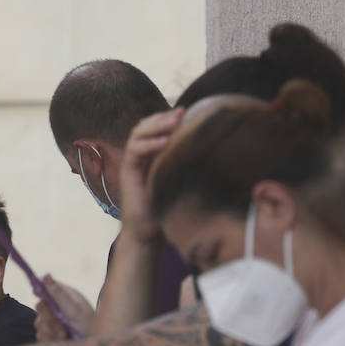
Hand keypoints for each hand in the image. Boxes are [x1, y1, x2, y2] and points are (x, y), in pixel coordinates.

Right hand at [34, 274, 95, 340]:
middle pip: (40, 307)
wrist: (92, 345)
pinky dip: (50, 339)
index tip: (36, 293)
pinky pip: (41, 336)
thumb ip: (57, 293)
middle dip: (48, 318)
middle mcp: (58, 306)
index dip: (39, 289)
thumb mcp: (73, 309)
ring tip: (64, 334)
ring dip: (50, 331)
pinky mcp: (51, 334)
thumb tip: (46, 275)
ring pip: (39, 324)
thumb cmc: (88, 325)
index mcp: (65, 295)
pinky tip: (61, 340)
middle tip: (60, 324)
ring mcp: (54, 321)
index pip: (46, 286)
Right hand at [119, 109, 183, 243]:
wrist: (148, 234)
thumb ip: (189, 166)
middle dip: (163, 117)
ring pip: (138, 134)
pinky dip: (150, 144)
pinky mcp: (128, 173)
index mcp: (151, 155)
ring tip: (174, 122)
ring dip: (156, 126)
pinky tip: (165, 142)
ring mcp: (132, 164)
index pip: (155, 128)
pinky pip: (135, 151)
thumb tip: (217, 152)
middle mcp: (140, 156)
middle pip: (145, 126)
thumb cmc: (167, 210)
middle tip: (182, 112)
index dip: (168, 118)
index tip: (189, 111)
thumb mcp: (182, 182)